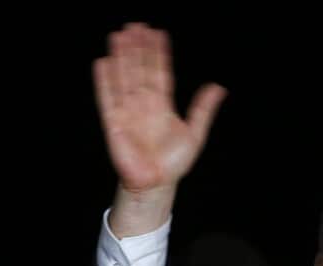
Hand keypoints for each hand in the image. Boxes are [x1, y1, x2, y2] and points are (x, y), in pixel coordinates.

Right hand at [94, 23, 225, 235]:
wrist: (156, 183)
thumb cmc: (174, 162)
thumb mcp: (195, 133)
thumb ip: (203, 109)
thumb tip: (219, 88)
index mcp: (162, 106)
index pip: (160, 73)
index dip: (158, 54)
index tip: (158, 33)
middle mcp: (144, 105)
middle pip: (140, 70)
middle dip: (138, 48)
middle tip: (136, 26)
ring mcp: (128, 112)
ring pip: (124, 78)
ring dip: (122, 57)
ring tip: (120, 35)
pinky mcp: (114, 123)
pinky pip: (107, 98)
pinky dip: (105, 81)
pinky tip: (104, 62)